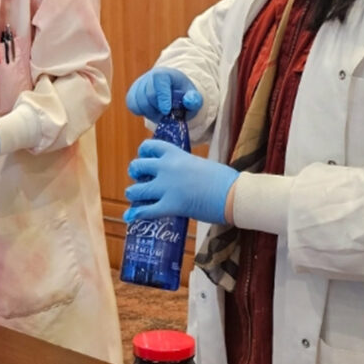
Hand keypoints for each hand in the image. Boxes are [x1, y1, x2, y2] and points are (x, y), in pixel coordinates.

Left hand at [123, 139, 237, 224]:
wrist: (233, 193)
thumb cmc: (223, 179)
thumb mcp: (198, 163)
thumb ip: (183, 166)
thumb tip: (177, 174)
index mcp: (175, 154)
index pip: (149, 146)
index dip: (143, 153)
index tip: (144, 158)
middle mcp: (166, 168)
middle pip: (137, 167)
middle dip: (136, 174)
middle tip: (141, 180)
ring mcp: (167, 187)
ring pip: (136, 190)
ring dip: (133, 194)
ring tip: (136, 197)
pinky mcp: (171, 206)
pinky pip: (146, 210)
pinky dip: (136, 214)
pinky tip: (130, 217)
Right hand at [125, 67, 202, 121]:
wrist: (171, 90)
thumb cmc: (182, 93)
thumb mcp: (192, 95)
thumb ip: (194, 99)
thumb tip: (189, 101)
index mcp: (163, 74)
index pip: (158, 82)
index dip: (162, 98)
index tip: (167, 111)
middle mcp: (148, 77)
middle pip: (148, 96)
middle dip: (158, 109)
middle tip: (168, 115)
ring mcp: (138, 85)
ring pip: (139, 102)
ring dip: (150, 113)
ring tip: (161, 113)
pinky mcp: (132, 94)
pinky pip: (133, 106)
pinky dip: (142, 112)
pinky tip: (152, 111)